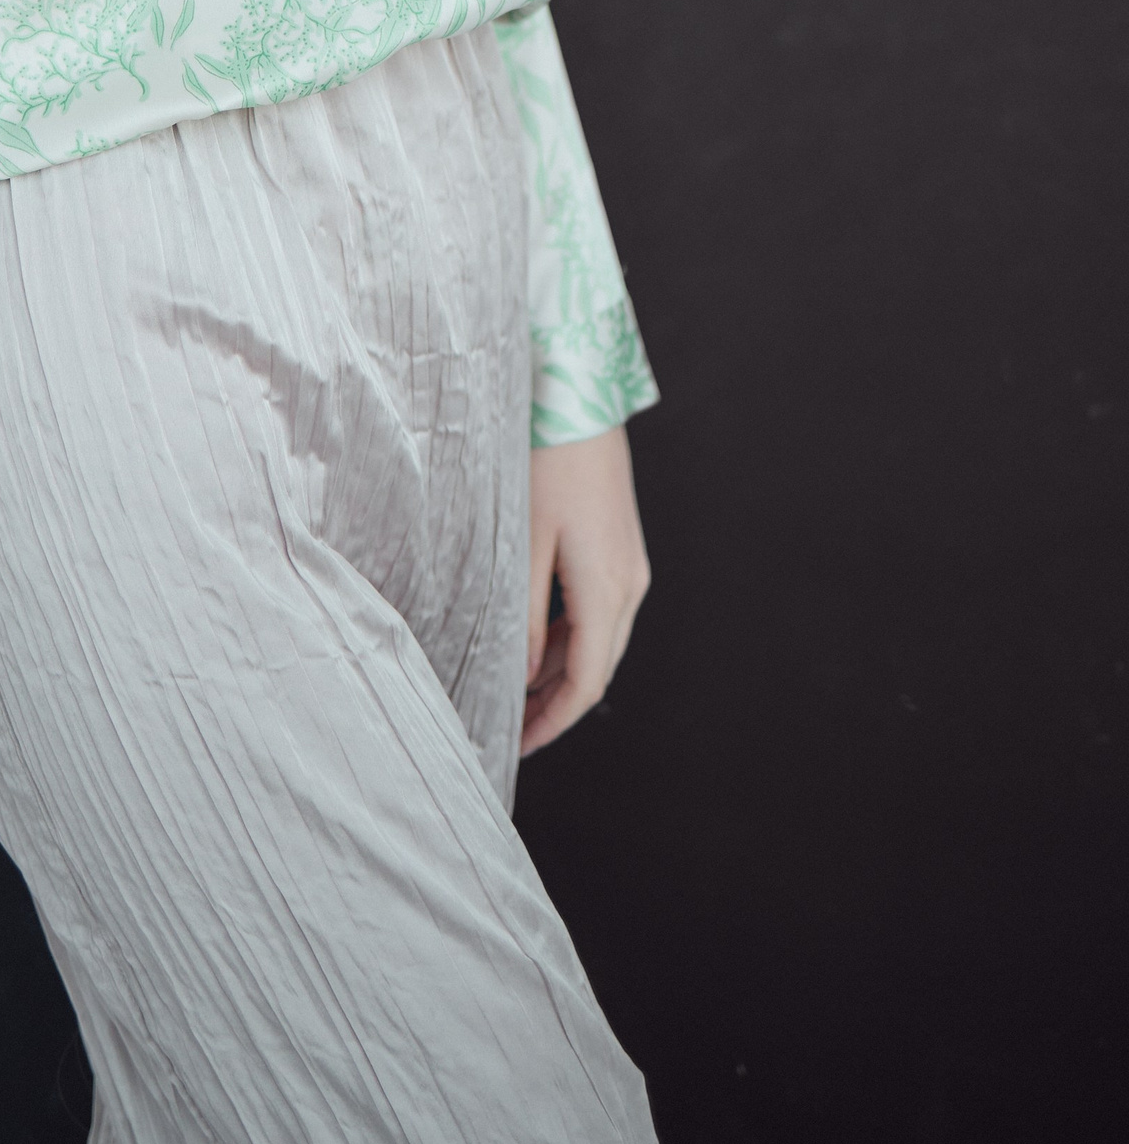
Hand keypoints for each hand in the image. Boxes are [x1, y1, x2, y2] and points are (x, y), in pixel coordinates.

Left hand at [522, 423, 650, 756]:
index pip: (586, 682)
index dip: (553, 721)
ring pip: (600, 639)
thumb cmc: (545, 462)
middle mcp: (630, 583)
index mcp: (607, 590)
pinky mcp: (622, 546)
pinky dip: (572, 635)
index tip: (520, 744)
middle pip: (597, 666)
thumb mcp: (523, 545)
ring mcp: (630, 564)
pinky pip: (601, 609)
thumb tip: (521, 675)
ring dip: (563, 670)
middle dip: (556, 703)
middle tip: (513, 726)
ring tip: (518, 690)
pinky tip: (538, 640)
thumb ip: (521, 618)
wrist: (578, 399)